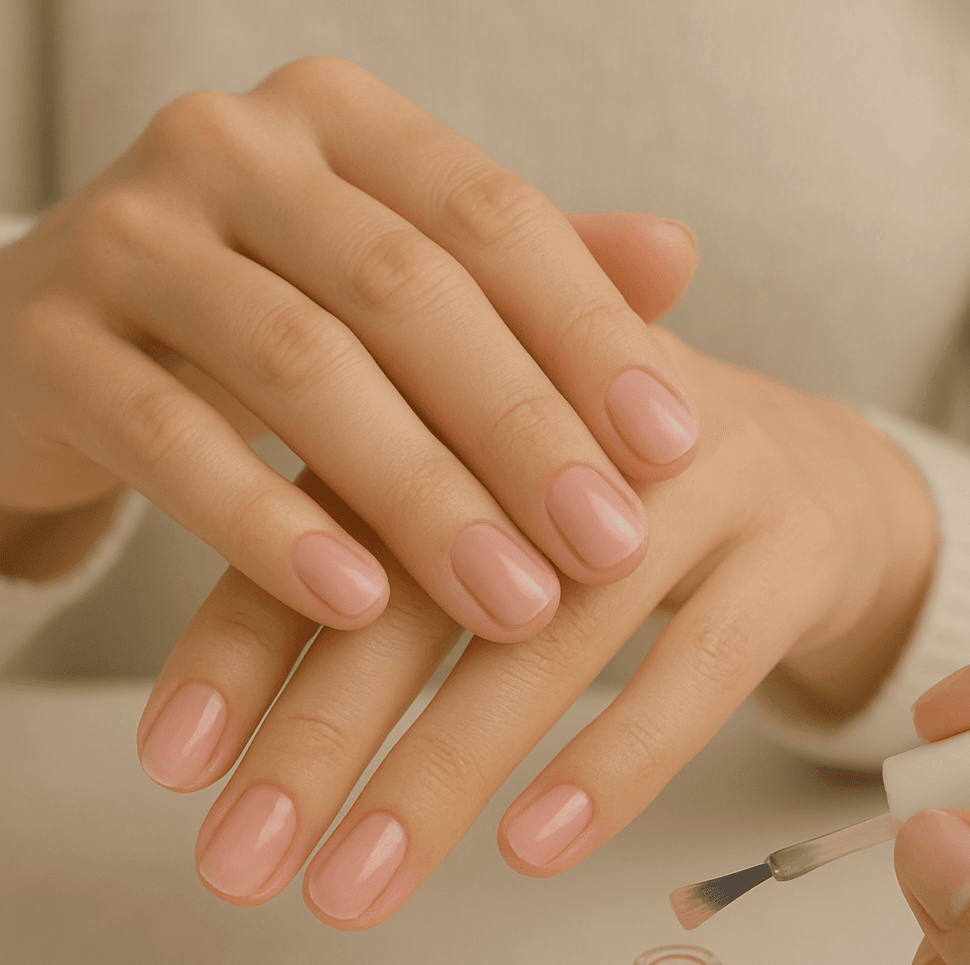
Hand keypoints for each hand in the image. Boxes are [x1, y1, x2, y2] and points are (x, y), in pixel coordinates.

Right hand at [0, 55, 700, 638]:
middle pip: (408, 294)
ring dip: (420, 499)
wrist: (67, 340)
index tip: (677, 446)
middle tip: (611, 548)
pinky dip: (270, 530)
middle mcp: (233, 149)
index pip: (493, 218)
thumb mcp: (397, 286)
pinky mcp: (46, 341)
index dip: (592, 333)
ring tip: (514, 603)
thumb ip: (524, 274)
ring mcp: (128, 235)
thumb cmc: (266, 313)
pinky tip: (356, 608)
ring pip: (301, 369)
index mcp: (340, 124)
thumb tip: (678, 255)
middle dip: (520, 432)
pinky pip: (173, 439)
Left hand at [138, 296, 936, 929]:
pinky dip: (616, 758)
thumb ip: (383, 543)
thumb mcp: (505, 484)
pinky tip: (532, 848)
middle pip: (431, 575)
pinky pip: (702, 663)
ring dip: (445, 770)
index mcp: (483, 382)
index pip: (337, 507)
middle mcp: (581, 418)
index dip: (250, 634)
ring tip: (352, 888)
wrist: (820, 468)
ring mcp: (699, 477)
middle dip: (325, 730)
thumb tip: (231, 701)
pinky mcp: (794, 547)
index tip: (176, 761)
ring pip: (556, 631)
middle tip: (239, 861)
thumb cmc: (617, 491)